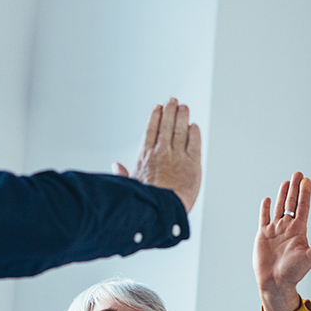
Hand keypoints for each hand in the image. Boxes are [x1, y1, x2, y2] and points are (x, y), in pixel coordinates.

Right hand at [114, 98, 201, 212]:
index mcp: (145, 156)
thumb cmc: (145, 201)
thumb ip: (124, 173)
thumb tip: (115, 166)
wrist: (161, 209)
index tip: (157, 108)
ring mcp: (177, 156)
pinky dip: (194, 133)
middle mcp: (161, 152)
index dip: (155, 117)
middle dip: (169, 111)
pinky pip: (194, 143)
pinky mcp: (192, 163)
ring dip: (182, 116)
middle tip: (173, 100)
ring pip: (180, 130)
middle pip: (166, 125)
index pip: (150, 130)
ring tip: (184, 107)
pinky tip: (194, 126)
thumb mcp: (130, 185)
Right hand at [254, 172, 310, 310]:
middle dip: (295, 189)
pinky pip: (264, 218)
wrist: (275, 283)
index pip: (303, 207)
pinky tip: (268, 199)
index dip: (305, 193)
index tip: (306, 180)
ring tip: (286, 182)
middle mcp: (288, 228)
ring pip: (279, 208)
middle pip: (292, 204)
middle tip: (298, 173)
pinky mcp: (263, 236)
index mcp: (299, 231)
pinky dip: (265, 209)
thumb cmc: (294, 273)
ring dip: (283, 195)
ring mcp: (275, 231)